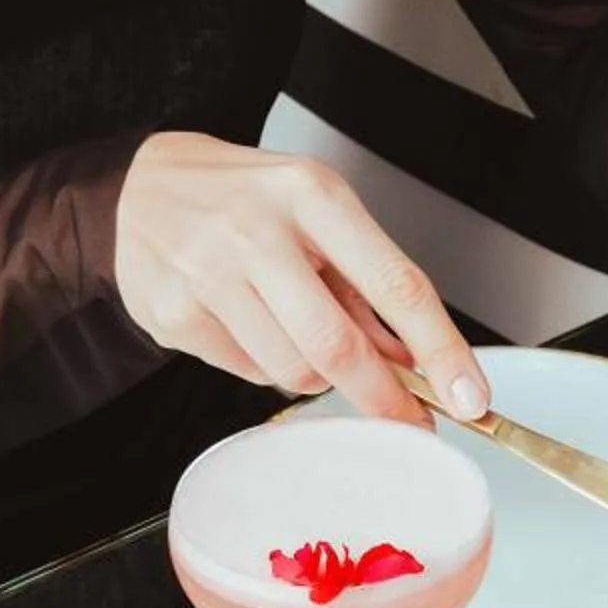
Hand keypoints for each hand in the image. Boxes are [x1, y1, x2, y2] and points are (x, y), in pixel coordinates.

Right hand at [115, 132, 487, 424]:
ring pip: (293, 369)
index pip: (397, 284)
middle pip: (338, 345)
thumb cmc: (245, 201)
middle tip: (407, 420)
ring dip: (314, 373)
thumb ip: (367, 287)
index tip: (470, 395)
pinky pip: (246, 371)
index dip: (441, 350)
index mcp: (313, 196)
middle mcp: (259, 230)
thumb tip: (421, 362)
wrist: (137, 186)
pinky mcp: (174, 313)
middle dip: (381, 396)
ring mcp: (209, 272)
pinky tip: (247, 323)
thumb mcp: (317, 216)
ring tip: (295, 330)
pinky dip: (264, 364)